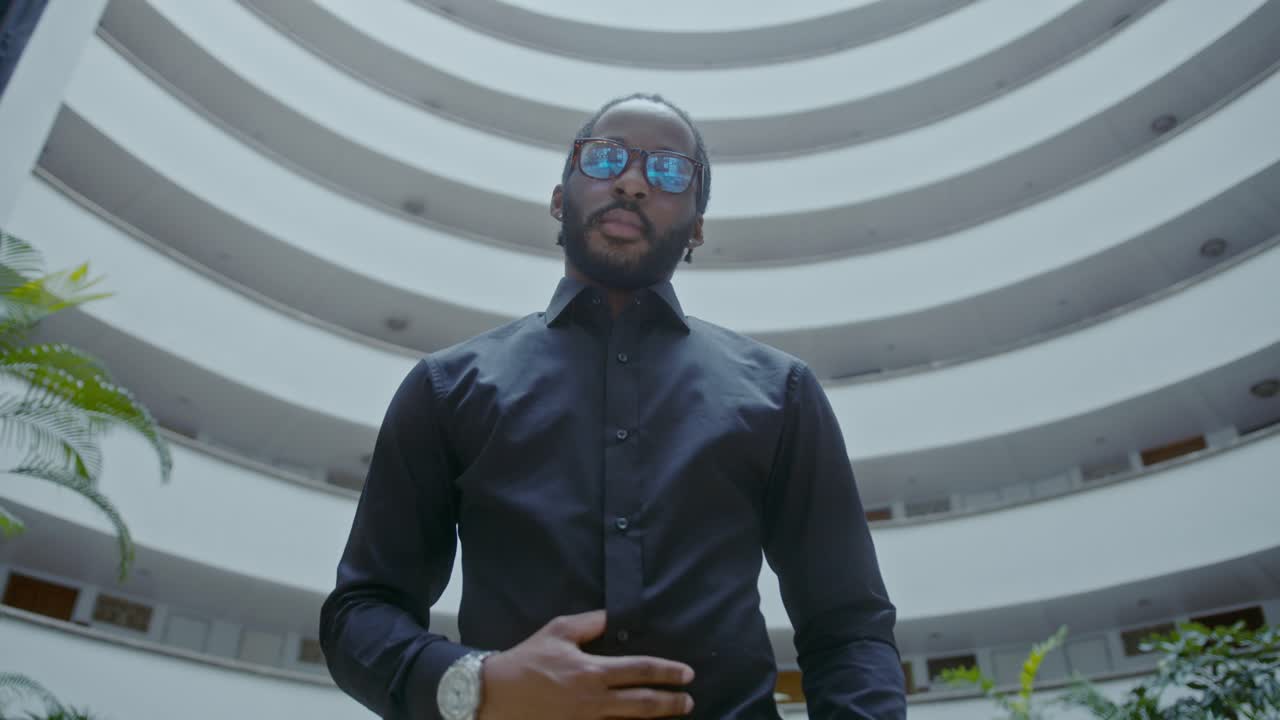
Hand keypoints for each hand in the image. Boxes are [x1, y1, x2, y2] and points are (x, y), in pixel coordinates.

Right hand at [476, 610, 694, 718]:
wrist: (495, 694)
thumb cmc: (527, 660)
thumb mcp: (559, 630)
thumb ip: (592, 622)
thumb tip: (616, 615)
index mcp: (592, 670)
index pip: (640, 670)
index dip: (667, 672)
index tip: (687, 674)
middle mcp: (594, 699)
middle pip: (643, 704)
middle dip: (670, 702)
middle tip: (688, 700)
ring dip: (655, 719)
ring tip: (673, 714)